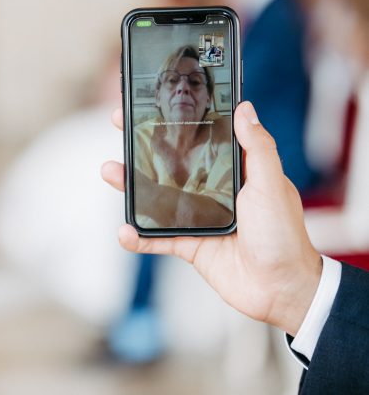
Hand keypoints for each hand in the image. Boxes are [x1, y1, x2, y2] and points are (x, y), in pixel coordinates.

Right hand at [101, 101, 321, 335]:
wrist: (281, 288)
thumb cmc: (284, 234)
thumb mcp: (272, 184)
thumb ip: (258, 148)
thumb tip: (245, 107)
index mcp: (233, 171)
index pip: (199, 138)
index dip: (176, 121)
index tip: (154, 105)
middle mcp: (212, 190)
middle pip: (170, 164)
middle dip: (142, 146)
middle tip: (118, 125)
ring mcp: (198, 218)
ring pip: (156, 198)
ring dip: (130, 186)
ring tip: (110, 171)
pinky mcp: (189, 245)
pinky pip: (157, 239)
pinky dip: (139, 238)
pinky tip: (125, 231)